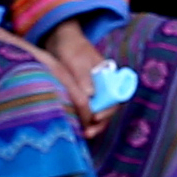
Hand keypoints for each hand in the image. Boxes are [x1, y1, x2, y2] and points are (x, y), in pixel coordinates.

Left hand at [40, 11, 122, 128]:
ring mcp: (94, 91)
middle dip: (101, 122)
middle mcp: (105, 86)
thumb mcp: (76, 60)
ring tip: (84, 135)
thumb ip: (83, 77)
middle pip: (108, 108)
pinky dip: (83, 119)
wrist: (60, 41)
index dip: (109, 110)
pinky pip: (86, 110)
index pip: (116, 96)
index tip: (96, 117)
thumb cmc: (71, 48)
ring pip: (98, 111)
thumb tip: (91, 95)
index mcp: (109, 76)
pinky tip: (76, 127)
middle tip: (89, 132)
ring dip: (92, 124)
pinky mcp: (82, 95)